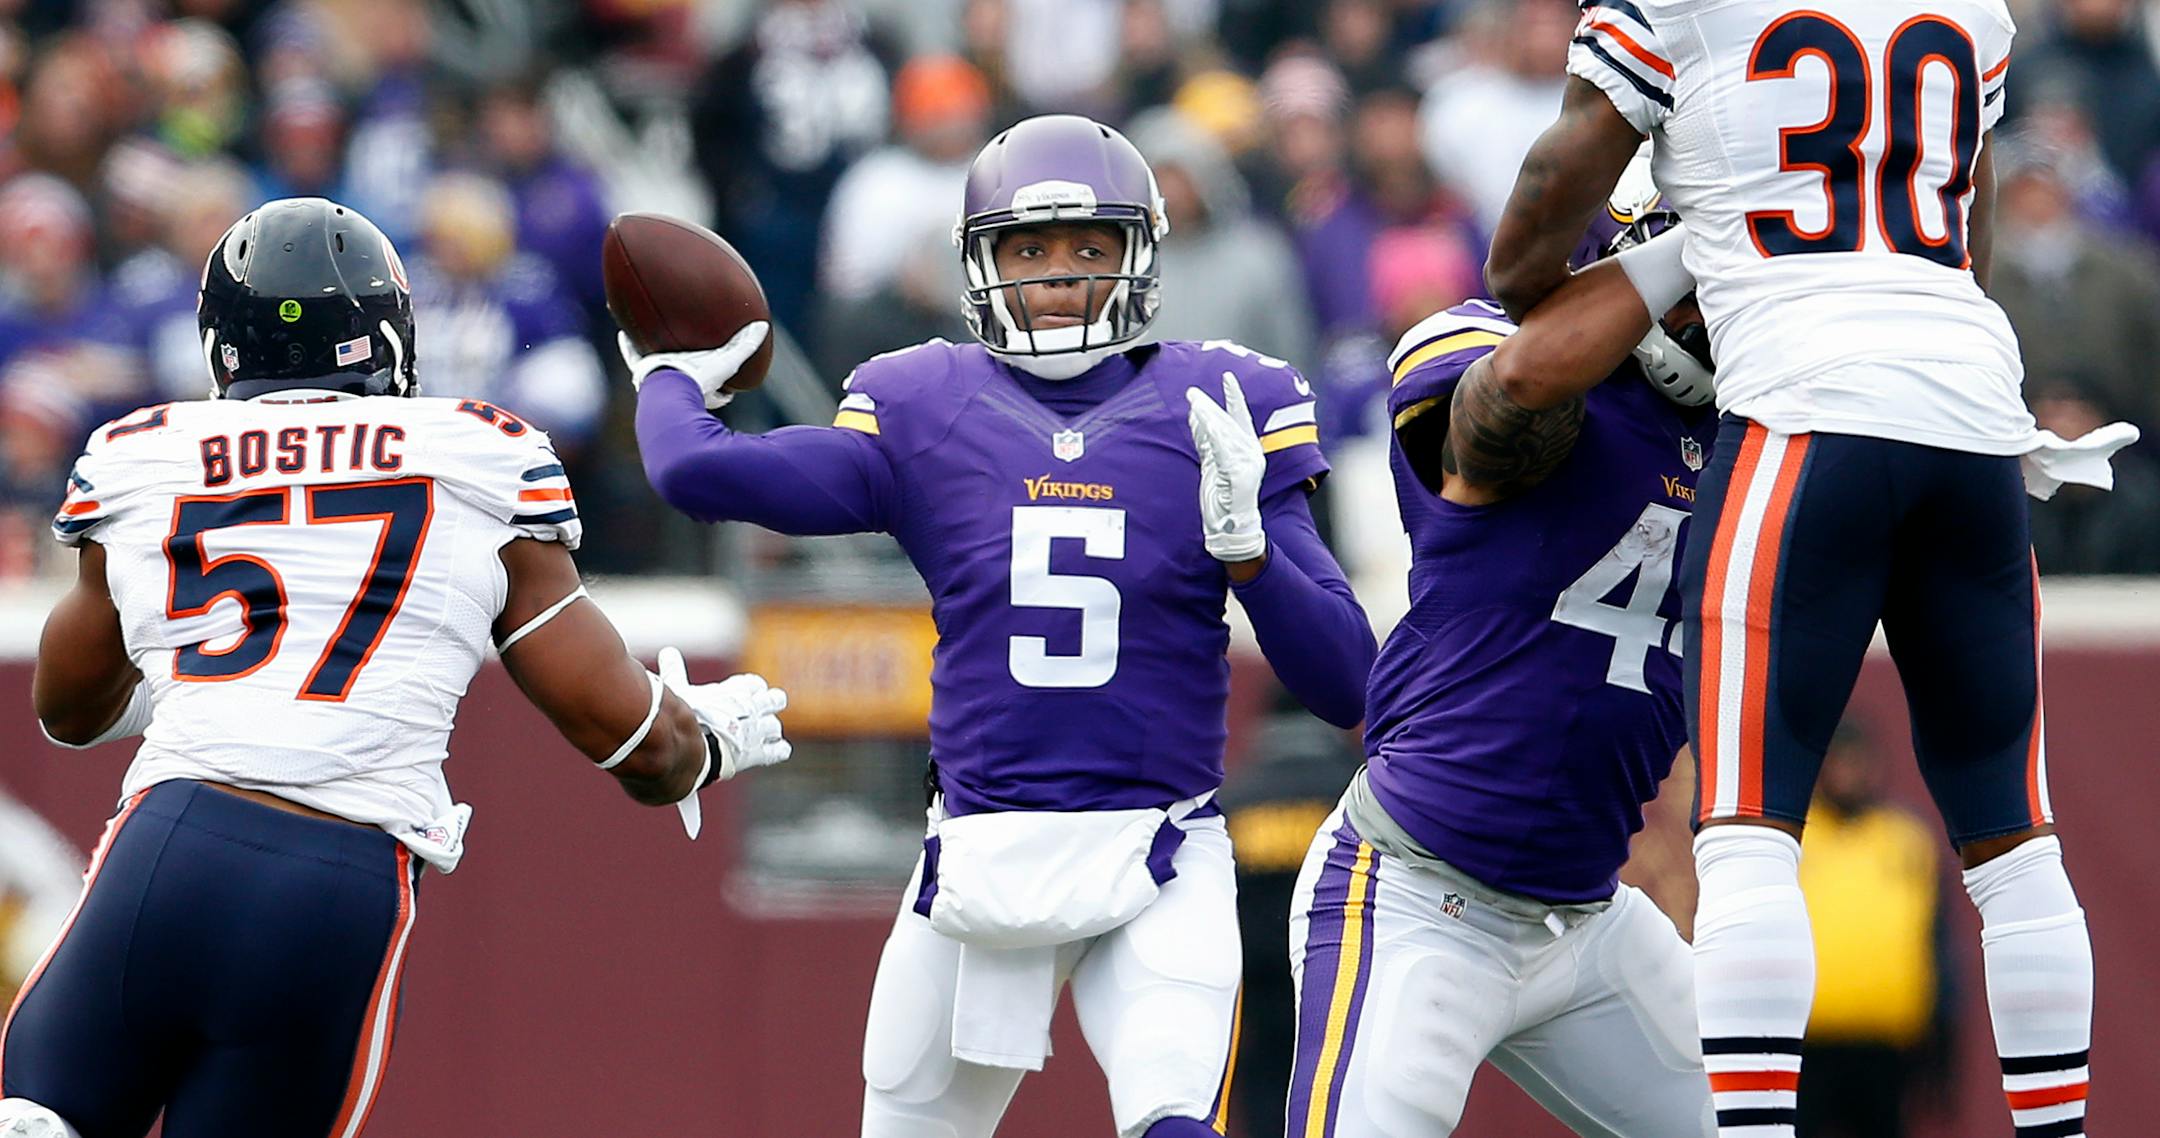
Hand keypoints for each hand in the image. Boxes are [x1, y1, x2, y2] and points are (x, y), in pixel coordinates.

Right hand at [618, 321, 769, 409]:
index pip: (718, 395)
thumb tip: (764, 326)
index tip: (730, 385)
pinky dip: (629, 345)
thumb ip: (746, 346)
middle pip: (689, 383)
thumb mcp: (726, 361)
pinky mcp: (641, 372)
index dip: (724, 390)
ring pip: (661, 371)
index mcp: (703, 392)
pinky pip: (634, 356)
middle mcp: (681, 389)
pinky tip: (623, 333)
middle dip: (693, 375)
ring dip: (660, 360)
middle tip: (695, 363)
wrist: (668, 386)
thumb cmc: (698, 378)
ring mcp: (659, 382)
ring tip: (656, 344)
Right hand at [656, 647, 790, 781]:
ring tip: (763, 735)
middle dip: (771, 705)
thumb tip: (668, 651)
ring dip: (770, 730)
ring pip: (774, 726)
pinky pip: (778, 751)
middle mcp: (752, 707)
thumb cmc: (683, 715)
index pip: (754, 684)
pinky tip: (775, 751)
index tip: (749, 694)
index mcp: (736, 690)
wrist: (692, 744)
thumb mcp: (677, 688)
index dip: (753, 689)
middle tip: (762, 712)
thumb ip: (675, 670)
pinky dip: (778, 751)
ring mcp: (757, 730)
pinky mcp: (757, 752)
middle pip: (775, 700)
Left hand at [1185, 372, 1267, 563]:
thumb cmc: (1221, 496)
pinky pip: (1224, 452)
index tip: (1227, 377)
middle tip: (1192, 392)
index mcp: (1248, 448)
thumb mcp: (1213, 462)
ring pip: (1225, 434)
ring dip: (1208, 417)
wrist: (1230, 527)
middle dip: (1209, 406)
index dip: (1234, 396)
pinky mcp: (1239, 476)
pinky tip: (1206, 424)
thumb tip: (1196, 414)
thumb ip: (1207, 439)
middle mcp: (1251, 453)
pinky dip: (1214, 437)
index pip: (1241, 417)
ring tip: (1193, 403)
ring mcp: (1247, 464)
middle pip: (1229, 422)